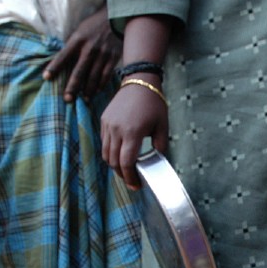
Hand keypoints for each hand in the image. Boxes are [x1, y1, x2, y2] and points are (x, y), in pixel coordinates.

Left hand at [44, 6, 120, 101]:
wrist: (115, 18)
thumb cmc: (93, 25)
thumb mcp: (79, 31)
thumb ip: (73, 45)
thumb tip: (63, 61)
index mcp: (77, 40)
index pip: (63, 56)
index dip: (54, 68)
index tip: (46, 78)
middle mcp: (89, 48)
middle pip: (79, 71)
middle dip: (72, 87)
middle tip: (67, 99)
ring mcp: (102, 54)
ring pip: (93, 77)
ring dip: (88, 90)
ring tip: (84, 100)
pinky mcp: (113, 58)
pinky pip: (106, 75)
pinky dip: (101, 84)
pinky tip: (97, 91)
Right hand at [100, 75, 168, 189]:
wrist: (139, 82)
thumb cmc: (154, 104)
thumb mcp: (162, 127)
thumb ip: (160, 147)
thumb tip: (157, 162)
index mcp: (132, 133)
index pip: (126, 163)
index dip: (130, 178)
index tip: (137, 186)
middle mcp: (116, 130)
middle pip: (114, 162)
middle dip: (123, 175)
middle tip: (132, 181)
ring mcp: (107, 125)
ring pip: (106, 154)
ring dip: (115, 165)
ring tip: (126, 169)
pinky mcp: (104, 120)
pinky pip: (104, 142)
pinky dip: (111, 152)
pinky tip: (121, 154)